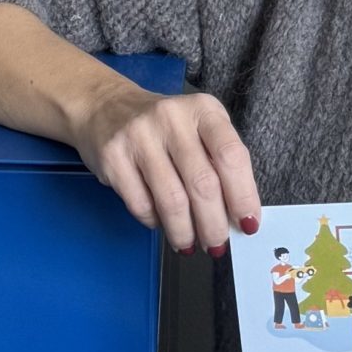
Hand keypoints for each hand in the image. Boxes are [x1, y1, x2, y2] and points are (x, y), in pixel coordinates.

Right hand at [66, 84, 260, 255]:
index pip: (231, 156)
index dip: (243, 196)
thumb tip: (237, 217)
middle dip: (213, 224)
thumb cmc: (163, 128)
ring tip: (187, 242)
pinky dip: (155, 222)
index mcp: (203, 110)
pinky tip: (160, 222)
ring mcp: (139, 136)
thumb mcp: (198, 129)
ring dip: (184, 232)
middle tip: (217, 244)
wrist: (104, 107)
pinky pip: (141, 204)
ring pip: (171, 200)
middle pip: (202, 183)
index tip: (247, 224)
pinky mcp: (113, 156)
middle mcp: (172, 118)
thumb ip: (219, 164)